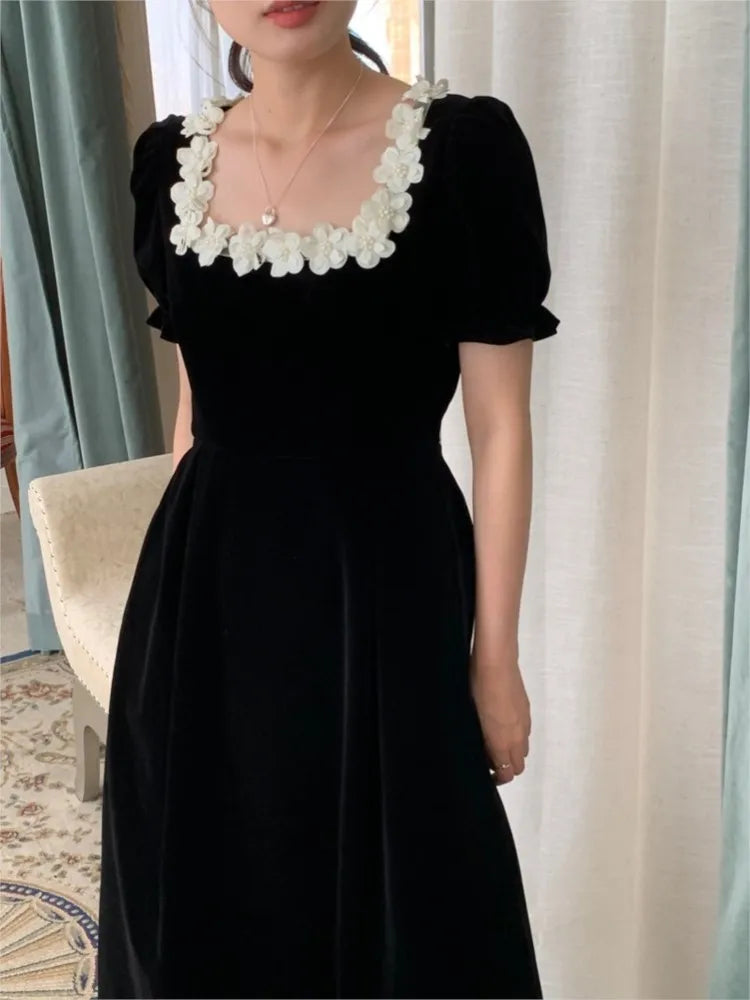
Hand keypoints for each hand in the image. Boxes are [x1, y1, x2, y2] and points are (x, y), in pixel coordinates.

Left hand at [469, 649, 530, 784]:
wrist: (496, 663)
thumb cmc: (478, 689)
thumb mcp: (474, 718)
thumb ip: (483, 741)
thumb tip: (486, 753)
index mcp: (502, 742)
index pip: (507, 773)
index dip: (497, 778)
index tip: (487, 773)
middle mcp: (517, 737)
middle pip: (518, 766)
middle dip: (506, 767)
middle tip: (489, 757)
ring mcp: (524, 723)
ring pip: (523, 749)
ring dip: (512, 751)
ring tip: (495, 740)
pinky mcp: (527, 711)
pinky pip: (525, 733)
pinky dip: (517, 736)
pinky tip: (503, 723)